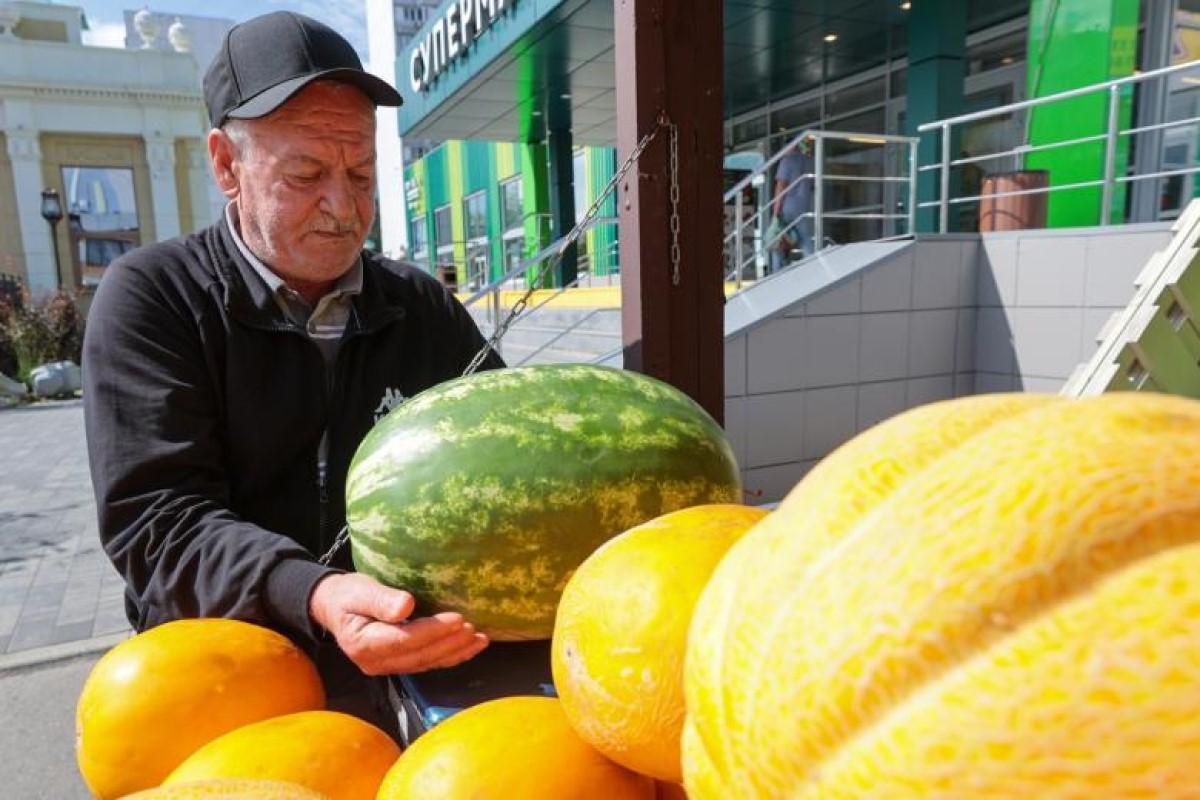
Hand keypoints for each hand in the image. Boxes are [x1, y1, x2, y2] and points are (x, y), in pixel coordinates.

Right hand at [309, 573, 487, 675]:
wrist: (335, 607)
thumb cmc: (347, 595)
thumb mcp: (359, 590)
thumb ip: (381, 600)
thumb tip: (405, 606)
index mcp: (363, 644)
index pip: (404, 640)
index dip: (432, 632)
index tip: (457, 619)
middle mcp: (376, 662)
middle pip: (419, 656)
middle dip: (449, 644)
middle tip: (474, 629)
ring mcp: (388, 666)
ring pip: (426, 663)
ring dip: (455, 652)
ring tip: (480, 639)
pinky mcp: (399, 663)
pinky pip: (427, 662)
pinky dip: (451, 656)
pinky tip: (471, 647)